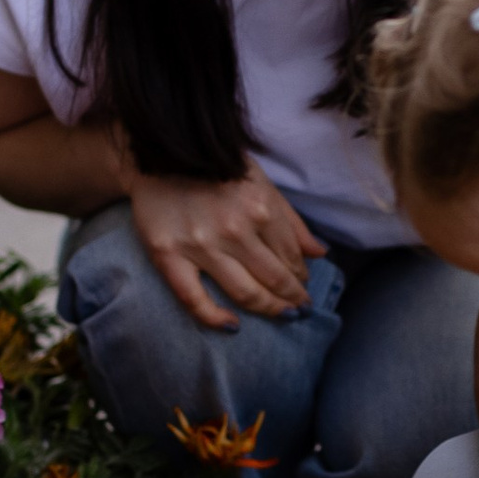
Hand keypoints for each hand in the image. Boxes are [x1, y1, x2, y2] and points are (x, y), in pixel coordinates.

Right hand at [127, 169, 324, 331]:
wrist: (158, 151)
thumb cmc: (216, 166)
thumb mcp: (261, 182)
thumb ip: (290, 220)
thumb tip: (320, 254)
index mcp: (260, 207)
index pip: (291, 256)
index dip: (301, 275)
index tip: (302, 284)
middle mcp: (234, 228)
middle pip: (273, 278)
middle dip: (292, 298)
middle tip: (300, 309)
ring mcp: (200, 244)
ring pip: (244, 292)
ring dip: (269, 309)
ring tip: (281, 316)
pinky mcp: (168, 255)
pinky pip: (193, 299)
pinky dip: (215, 318)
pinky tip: (232, 325)